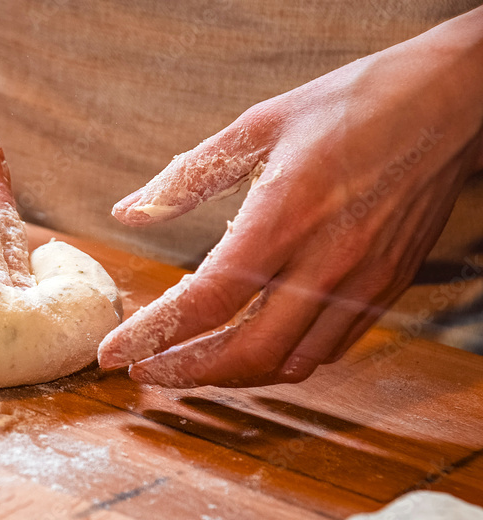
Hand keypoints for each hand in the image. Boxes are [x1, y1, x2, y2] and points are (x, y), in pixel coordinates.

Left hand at [100, 8, 482, 387]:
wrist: (451, 101)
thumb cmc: (352, 104)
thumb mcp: (258, 125)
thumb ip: (187, 177)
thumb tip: (128, 214)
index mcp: (284, 217)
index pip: (206, 301)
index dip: (152, 336)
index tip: (112, 356)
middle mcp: (325, 262)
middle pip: (245, 351)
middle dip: (186, 373)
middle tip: (147, 373)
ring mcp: (362, 282)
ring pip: (288, 363)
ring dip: (232, 376)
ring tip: (190, 367)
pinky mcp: (386, 289)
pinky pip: (327, 349)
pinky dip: (280, 362)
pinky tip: (251, 350)